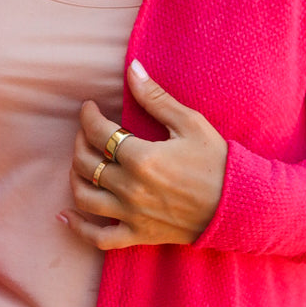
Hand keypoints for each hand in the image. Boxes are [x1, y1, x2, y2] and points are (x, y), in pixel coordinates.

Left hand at [62, 60, 227, 248]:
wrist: (239, 205)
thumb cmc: (217, 161)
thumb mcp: (190, 123)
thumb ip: (156, 97)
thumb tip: (131, 68)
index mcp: (142, 158)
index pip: (98, 132)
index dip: (88, 116)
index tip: (89, 108)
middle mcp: (130, 188)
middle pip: (85, 163)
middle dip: (79, 141)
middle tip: (87, 132)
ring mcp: (132, 214)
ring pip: (84, 197)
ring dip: (74, 177)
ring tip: (81, 164)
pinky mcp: (138, 235)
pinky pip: (98, 237)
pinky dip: (78, 227)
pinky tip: (66, 215)